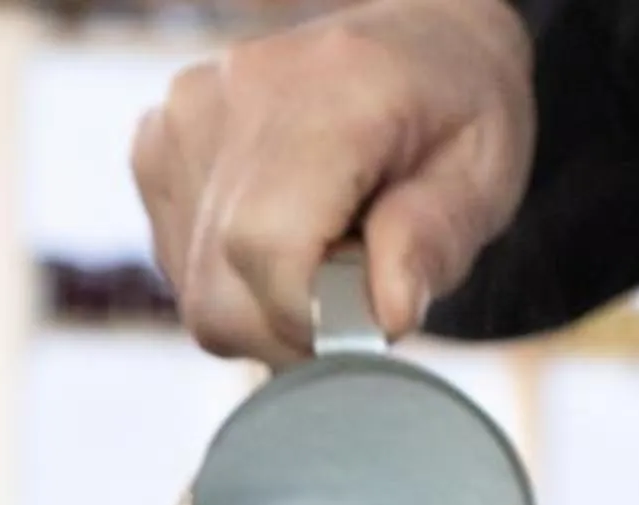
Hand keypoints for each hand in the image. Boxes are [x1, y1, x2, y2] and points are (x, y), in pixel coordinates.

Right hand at [130, 0, 532, 361]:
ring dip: (263, 306)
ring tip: (322, 248)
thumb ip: (435, 241)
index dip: (310, 315)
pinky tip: (283, 232)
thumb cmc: (454, 111)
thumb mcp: (484, 174)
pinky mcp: (154, 146)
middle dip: (290, 328)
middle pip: (218, 289)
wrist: (412, 44)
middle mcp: (237, 94)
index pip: (265, 243)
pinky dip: (234, 278)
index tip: (364, 316)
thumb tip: (386, 315)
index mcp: (333, 87)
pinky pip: (181, 266)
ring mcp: (182, 119)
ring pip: (198, 294)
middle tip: (352, 292)